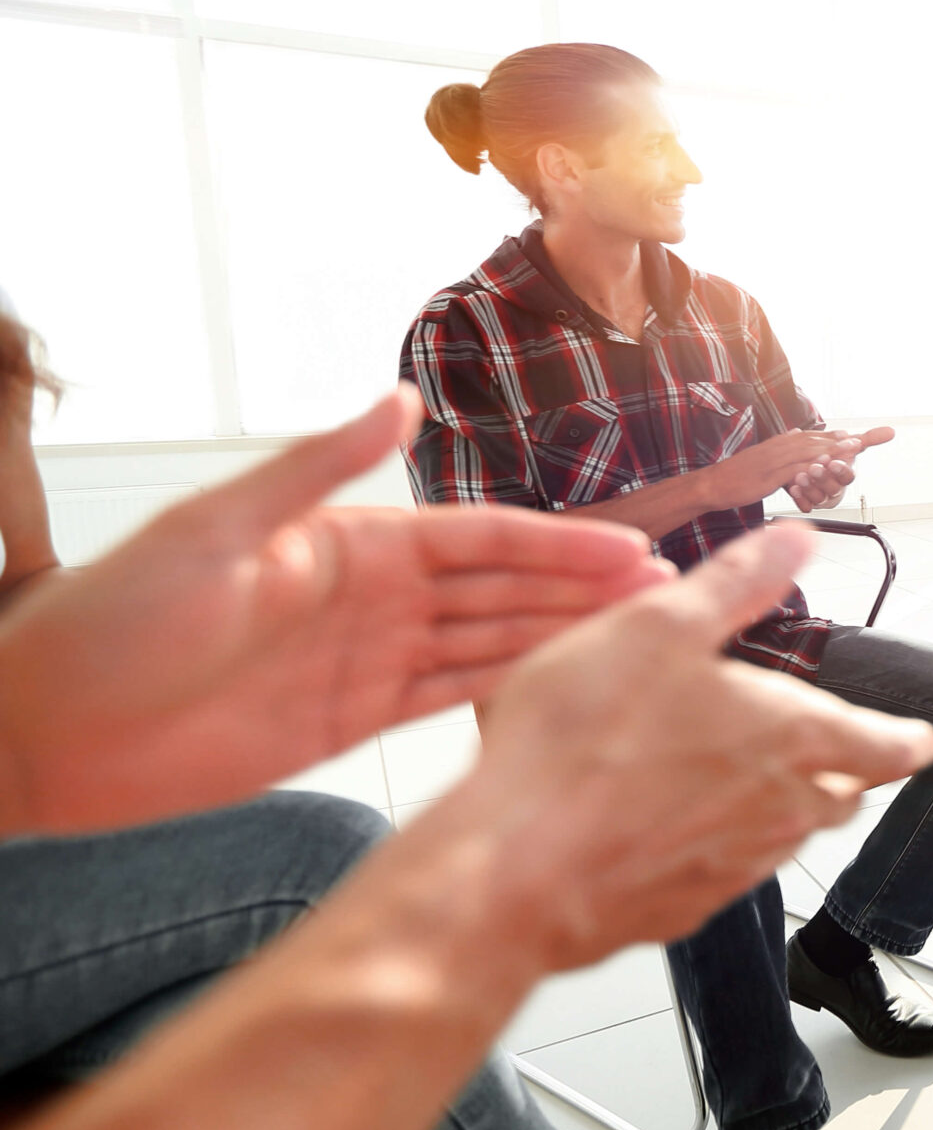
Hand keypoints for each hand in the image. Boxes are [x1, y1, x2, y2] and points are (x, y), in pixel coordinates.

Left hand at [0, 389, 670, 835]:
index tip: (630, 552)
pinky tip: (564, 689)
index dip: (560, 545)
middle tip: (672, 596)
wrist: (46, 729)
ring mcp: (365, 661)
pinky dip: (510, 691)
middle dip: (585, 591)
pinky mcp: (350, 723)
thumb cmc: (108, 619)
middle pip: (503, 591)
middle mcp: (370, 597)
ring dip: (564, 640)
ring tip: (643, 642)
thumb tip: (397, 400)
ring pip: (491, 645)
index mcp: (347, 542)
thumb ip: (315, 468)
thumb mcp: (214, 528)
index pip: (480, 538)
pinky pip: (450, 700)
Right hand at [455, 524, 932, 971]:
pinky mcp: (677, 908)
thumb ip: (737, 583)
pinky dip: (709, 845)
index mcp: (794, 739)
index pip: (890, 746)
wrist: (513, 868)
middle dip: (843, 772)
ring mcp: (731, 869)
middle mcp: (779, 813)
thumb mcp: (659, 627)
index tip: (922, 738)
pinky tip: (664, 825)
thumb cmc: (582, 747)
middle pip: (841, 796)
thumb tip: (797, 541)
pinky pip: (717, 873)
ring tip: (743, 780)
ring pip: (782, 837)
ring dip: (776, 808)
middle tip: (834, 754)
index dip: (909, 738)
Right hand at [709, 429, 866, 511]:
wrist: (714, 484)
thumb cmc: (740, 475)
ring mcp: (776, 459)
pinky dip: (811, 467)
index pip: (818, 437)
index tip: (866, 436)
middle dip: (847, 439)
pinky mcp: (769, 474)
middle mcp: (782, 446)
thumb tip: (800, 432)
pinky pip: (794, 469)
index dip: (843, 436)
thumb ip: (784, 446)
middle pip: (820, 440)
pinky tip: (825, 467)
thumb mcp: (766, 457)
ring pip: (810, 451)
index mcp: (783, 443)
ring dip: (834, 448)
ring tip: (855, 447)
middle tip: (872, 437)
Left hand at [786, 425, 892, 512]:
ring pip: (818, 497)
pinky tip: (793, 486)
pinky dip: (799, 497)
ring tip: (800, 475)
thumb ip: (868, 439)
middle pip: (832, 487)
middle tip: (814, 467)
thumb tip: (891, 431)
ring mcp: (821, 497)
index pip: (847, 476)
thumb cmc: (832, 457)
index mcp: (844, 476)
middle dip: (823, 477)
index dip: (841, 470)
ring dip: (809, 486)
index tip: (833, 461)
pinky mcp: (808, 503)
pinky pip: (805, 505)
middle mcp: (834, 488)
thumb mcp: (848, 446)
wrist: (809, 464)